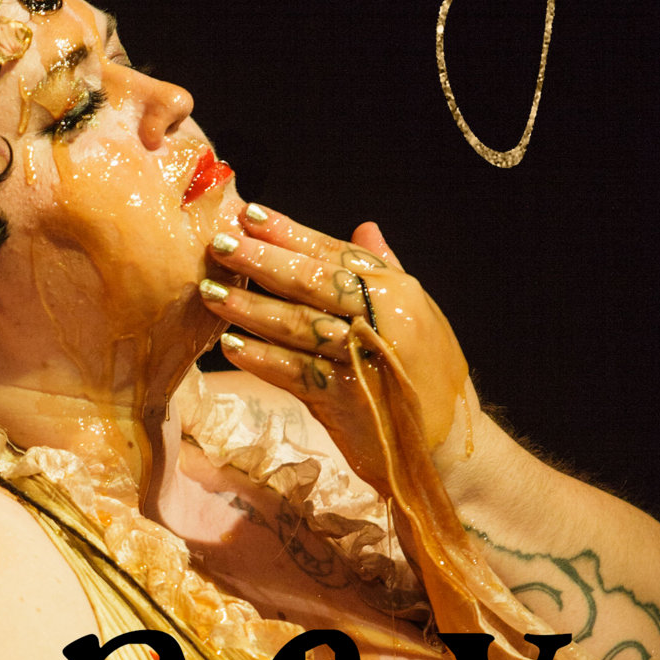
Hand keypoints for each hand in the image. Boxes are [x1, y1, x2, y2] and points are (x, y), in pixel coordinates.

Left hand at [202, 205, 474, 489]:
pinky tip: (230, 346)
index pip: (335, 253)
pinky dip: (261, 359)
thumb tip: (364, 227)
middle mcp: (382, 319)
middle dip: (262, 261)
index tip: (250, 214)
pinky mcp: (346, 399)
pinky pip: (294, 372)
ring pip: (298, 325)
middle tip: (220, 244)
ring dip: (250, 308)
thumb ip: (385, 270)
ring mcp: (364, 359)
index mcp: (396, 292)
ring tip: (210, 293)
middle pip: (313, 282)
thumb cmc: (426, 374)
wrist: (449, 445)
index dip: (290, 233)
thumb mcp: (417, 315)